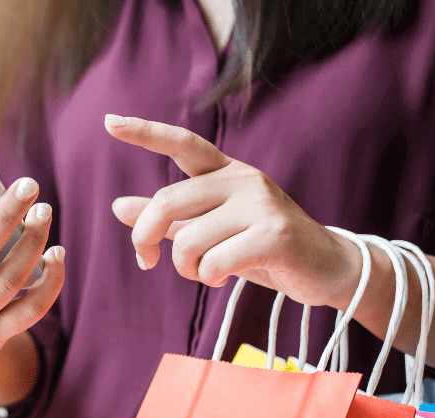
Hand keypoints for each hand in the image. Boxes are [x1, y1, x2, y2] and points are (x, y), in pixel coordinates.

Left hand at [104, 114, 360, 309]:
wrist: (325, 269)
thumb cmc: (262, 249)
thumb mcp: (210, 230)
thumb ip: (167, 219)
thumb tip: (117, 206)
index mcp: (225, 172)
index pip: (182, 143)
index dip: (145, 132)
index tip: (109, 121)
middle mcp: (242, 180)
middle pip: (166, 202)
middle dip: (144, 238)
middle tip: (147, 261)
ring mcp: (260, 205)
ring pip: (188, 241)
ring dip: (184, 268)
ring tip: (204, 273)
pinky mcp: (275, 235)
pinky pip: (214, 262)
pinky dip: (208, 278)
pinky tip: (223, 279)